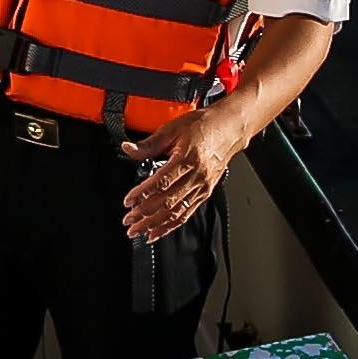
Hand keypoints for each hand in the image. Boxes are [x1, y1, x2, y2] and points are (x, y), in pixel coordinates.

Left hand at [121, 98, 248, 244]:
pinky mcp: (205, 193)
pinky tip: (157, 232)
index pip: (162, 182)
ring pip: (177, 212)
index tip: (129, 201)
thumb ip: (148, 144)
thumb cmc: (203, 126)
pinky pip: (186, 214)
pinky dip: (171, 225)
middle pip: (168, 201)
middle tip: (128, 220)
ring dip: (156, 224)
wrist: (229, 129)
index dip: (143, 193)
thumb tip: (128, 148)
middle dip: (146, 214)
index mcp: (187, 159)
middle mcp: (196, 176)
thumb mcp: (172, 129)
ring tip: (139, 231)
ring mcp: (202, 187)